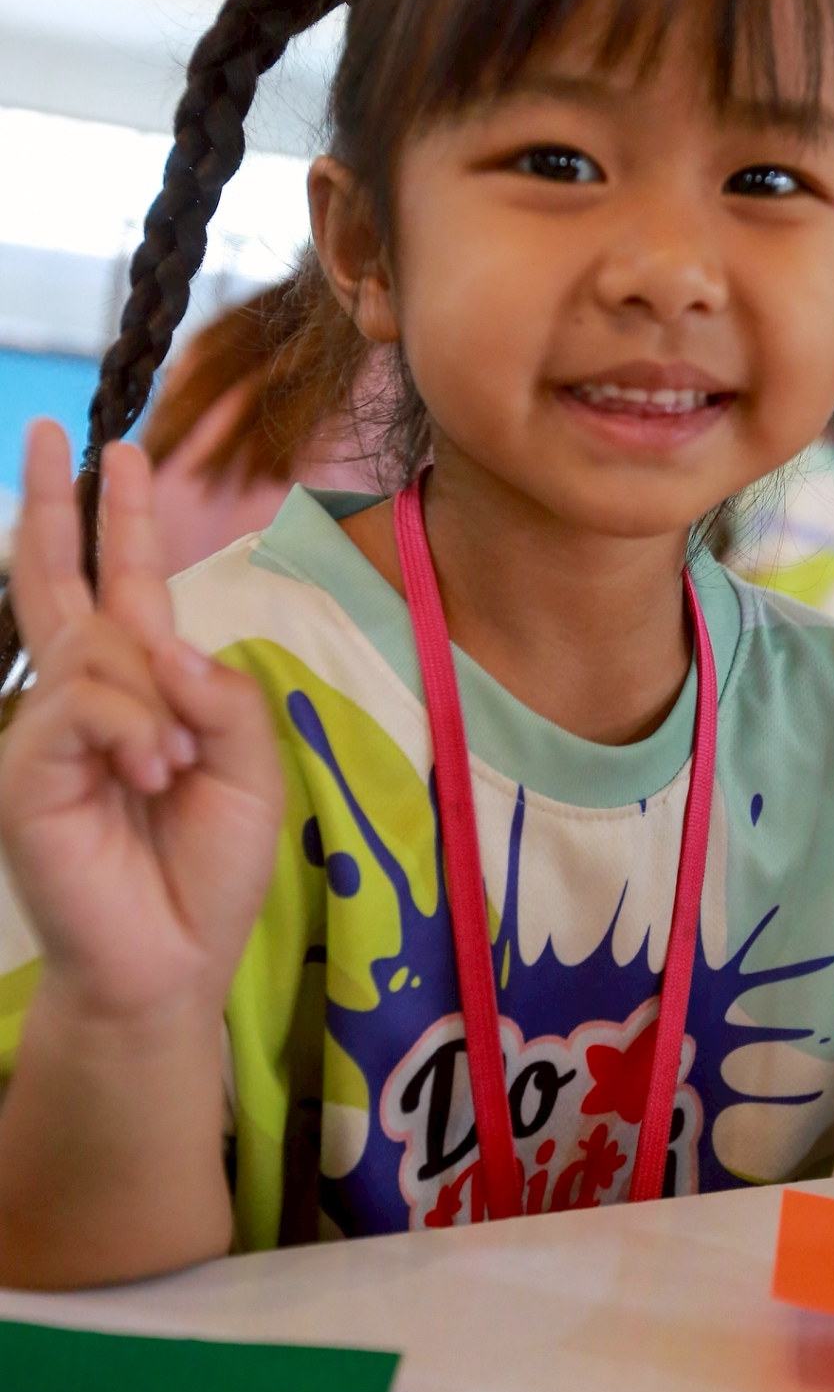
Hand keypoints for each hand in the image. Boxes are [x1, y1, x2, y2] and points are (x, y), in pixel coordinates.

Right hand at [0, 421, 282, 1025]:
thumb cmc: (208, 868)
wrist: (170, 961)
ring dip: (155, 702)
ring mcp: (46, 732)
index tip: (120, 452)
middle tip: (51, 430)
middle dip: (60, 504)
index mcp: (142, 688)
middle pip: (62, 580)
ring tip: (173, 771)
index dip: (123, 520)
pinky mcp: (25, 771)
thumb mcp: (249, 766)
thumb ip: (220, 691)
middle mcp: (84, 698)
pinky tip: (151, 774)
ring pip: (99, 648)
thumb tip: (161, 642)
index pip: (126, 586)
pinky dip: (132, 729)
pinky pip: (82, 702)